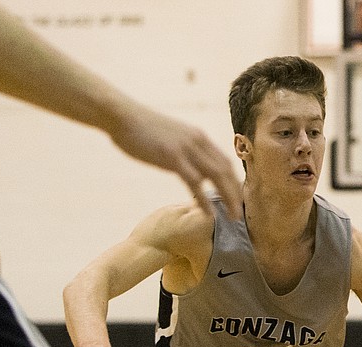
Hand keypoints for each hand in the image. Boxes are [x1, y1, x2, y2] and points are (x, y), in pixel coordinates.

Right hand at [109, 103, 242, 219]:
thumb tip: (188, 164)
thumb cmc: (140, 128)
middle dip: (236, 192)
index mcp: (198, 137)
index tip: (237, 198)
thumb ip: (184, 150)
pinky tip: (210, 213)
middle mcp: (198, 141)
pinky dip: (205, 199)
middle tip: (240, 212)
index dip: (234, 181)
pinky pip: (195, 182)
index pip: (225, 161)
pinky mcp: (172, 156)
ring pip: (217, 176)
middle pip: (227, 170)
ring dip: (228, 198)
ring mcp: (186, 148)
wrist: (121, 115)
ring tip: (232, 216)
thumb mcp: (170, 137)